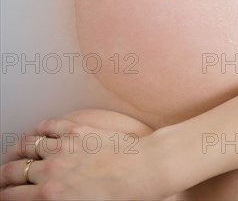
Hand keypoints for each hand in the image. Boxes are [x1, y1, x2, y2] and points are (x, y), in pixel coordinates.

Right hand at [0, 119, 168, 199]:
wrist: (142, 170)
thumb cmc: (120, 197)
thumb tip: (45, 198)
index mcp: (51, 196)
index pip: (14, 196)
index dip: (5, 195)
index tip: (3, 194)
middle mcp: (52, 171)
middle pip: (15, 171)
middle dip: (4, 175)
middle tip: (2, 177)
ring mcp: (63, 147)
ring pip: (27, 146)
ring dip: (17, 151)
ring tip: (14, 154)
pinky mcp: (77, 130)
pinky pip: (49, 126)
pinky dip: (38, 130)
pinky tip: (36, 132)